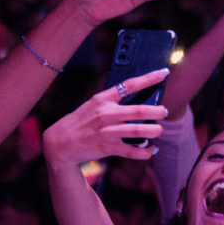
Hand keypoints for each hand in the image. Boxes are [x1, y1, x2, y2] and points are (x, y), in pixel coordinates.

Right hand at [42, 70, 169, 167]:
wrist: (58, 143)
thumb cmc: (79, 122)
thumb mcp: (92, 105)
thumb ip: (112, 102)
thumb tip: (138, 100)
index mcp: (102, 99)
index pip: (129, 84)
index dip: (149, 78)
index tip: (164, 72)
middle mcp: (106, 113)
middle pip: (139, 110)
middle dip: (157, 111)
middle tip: (164, 111)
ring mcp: (107, 131)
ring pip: (138, 131)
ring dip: (154, 131)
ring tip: (159, 130)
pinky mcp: (107, 148)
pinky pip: (131, 151)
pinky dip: (145, 152)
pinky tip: (151, 149)